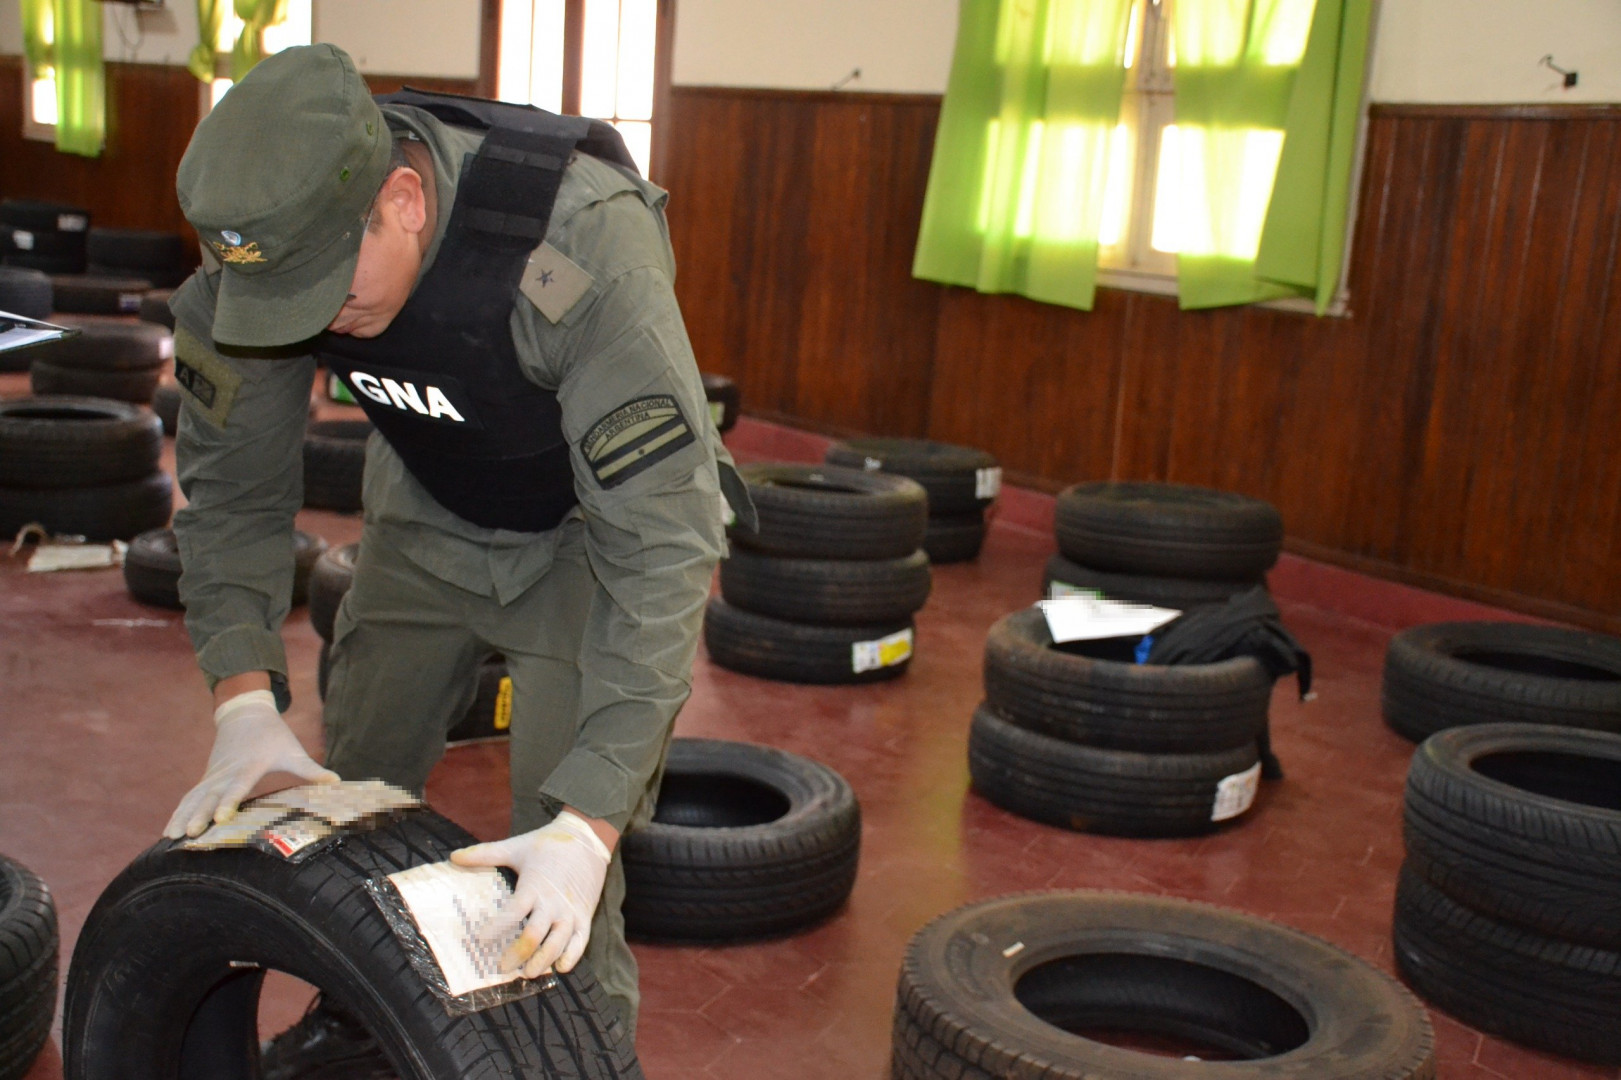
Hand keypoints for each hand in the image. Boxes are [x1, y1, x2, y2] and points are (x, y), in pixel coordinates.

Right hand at [163, 690, 339, 838]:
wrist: (246, 713)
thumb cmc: (274, 735)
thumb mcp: (293, 751)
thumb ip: (312, 769)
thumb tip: (337, 782)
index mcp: (248, 765)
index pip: (237, 786)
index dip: (229, 801)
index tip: (220, 817)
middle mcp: (226, 771)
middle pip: (210, 794)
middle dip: (198, 814)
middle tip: (188, 835)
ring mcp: (213, 775)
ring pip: (194, 796)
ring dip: (182, 815)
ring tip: (170, 838)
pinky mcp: (207, 779)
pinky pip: (190, 796)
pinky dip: (179, 812)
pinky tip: (169, 831)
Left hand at [450, 811, 612, 978]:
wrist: (586, 838)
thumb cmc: (548, 844)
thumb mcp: (515, 847)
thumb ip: (484, 854)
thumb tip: (453, 857)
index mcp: (534, 886)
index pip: (513, 912)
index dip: (497, 928)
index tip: (480, 940)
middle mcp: (552, 902)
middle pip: (534, 935)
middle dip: (517, 954)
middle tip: (502, 967)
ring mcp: (570, 911)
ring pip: (557, 943)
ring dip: (543, 960)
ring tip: (528, 973)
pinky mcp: (584, 916)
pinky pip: (580, 941)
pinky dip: (572, 956)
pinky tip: (561, 968)